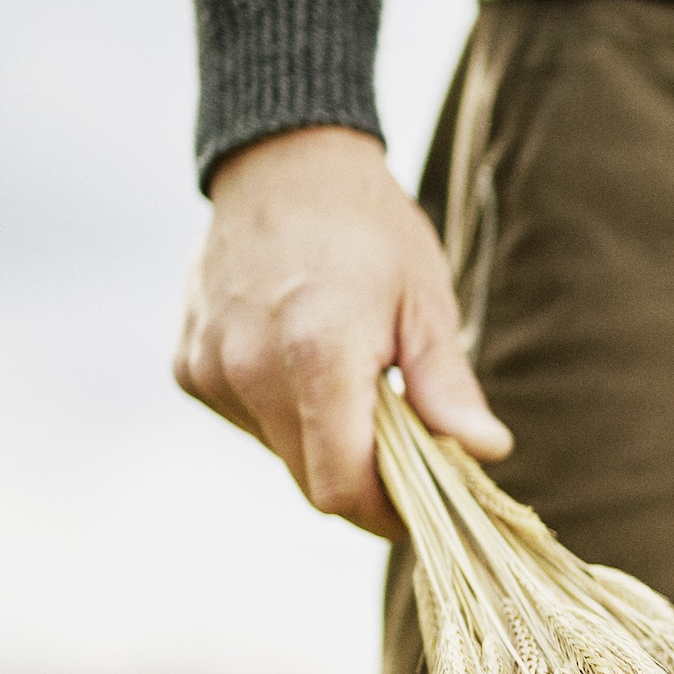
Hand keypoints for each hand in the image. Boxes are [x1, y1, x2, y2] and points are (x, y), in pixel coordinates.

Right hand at [173, 126, 511, 536]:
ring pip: (277, 451)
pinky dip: (280, 411)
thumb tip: (486, 451)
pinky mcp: (188, 364)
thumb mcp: (425, 303)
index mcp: (317, 355)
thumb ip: (446, 387)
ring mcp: (210, 367)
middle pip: (309, 479)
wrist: (284, 162)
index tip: (423, 505)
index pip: (341, 486)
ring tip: (354, 385)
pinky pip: (244, 418)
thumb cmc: (370, 230)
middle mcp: (249, 368)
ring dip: (320, 441)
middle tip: (406, 448)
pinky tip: (301, 360)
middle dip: (361, 479)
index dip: (386, 512)